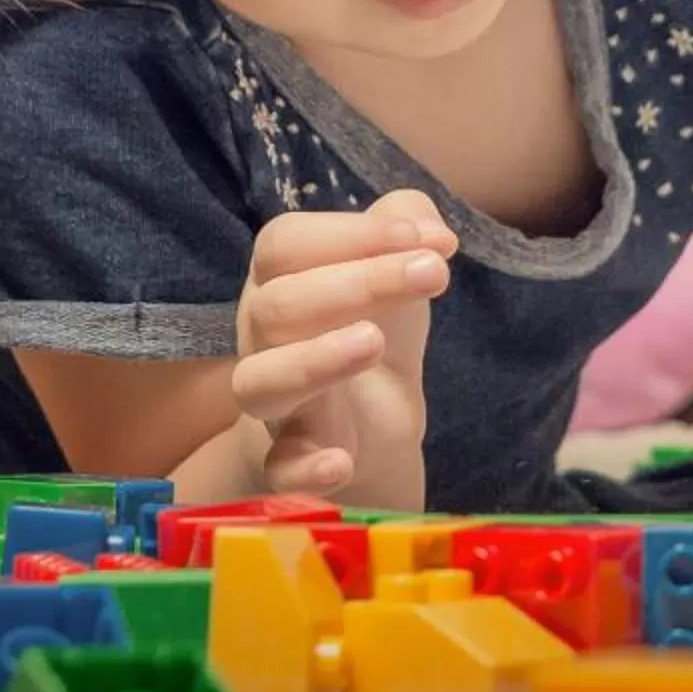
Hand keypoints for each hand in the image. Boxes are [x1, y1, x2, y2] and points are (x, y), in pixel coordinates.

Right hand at [229, 189, 452, 505]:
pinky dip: (303, 469)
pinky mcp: (290, 462)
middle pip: (278, 306)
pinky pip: (278, 469)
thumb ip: (408, 222)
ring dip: (313, 362)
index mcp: (280, 280)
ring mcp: (274, 404)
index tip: (422, 238)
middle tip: (434, 274)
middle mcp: (263, 338)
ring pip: (258, 383)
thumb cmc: (370, 327)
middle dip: (357, 283)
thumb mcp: (393, 265)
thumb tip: (433, 233)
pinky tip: (340, 461)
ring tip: (373, 342)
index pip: (284, 243)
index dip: (350, 234)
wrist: (368, 427)